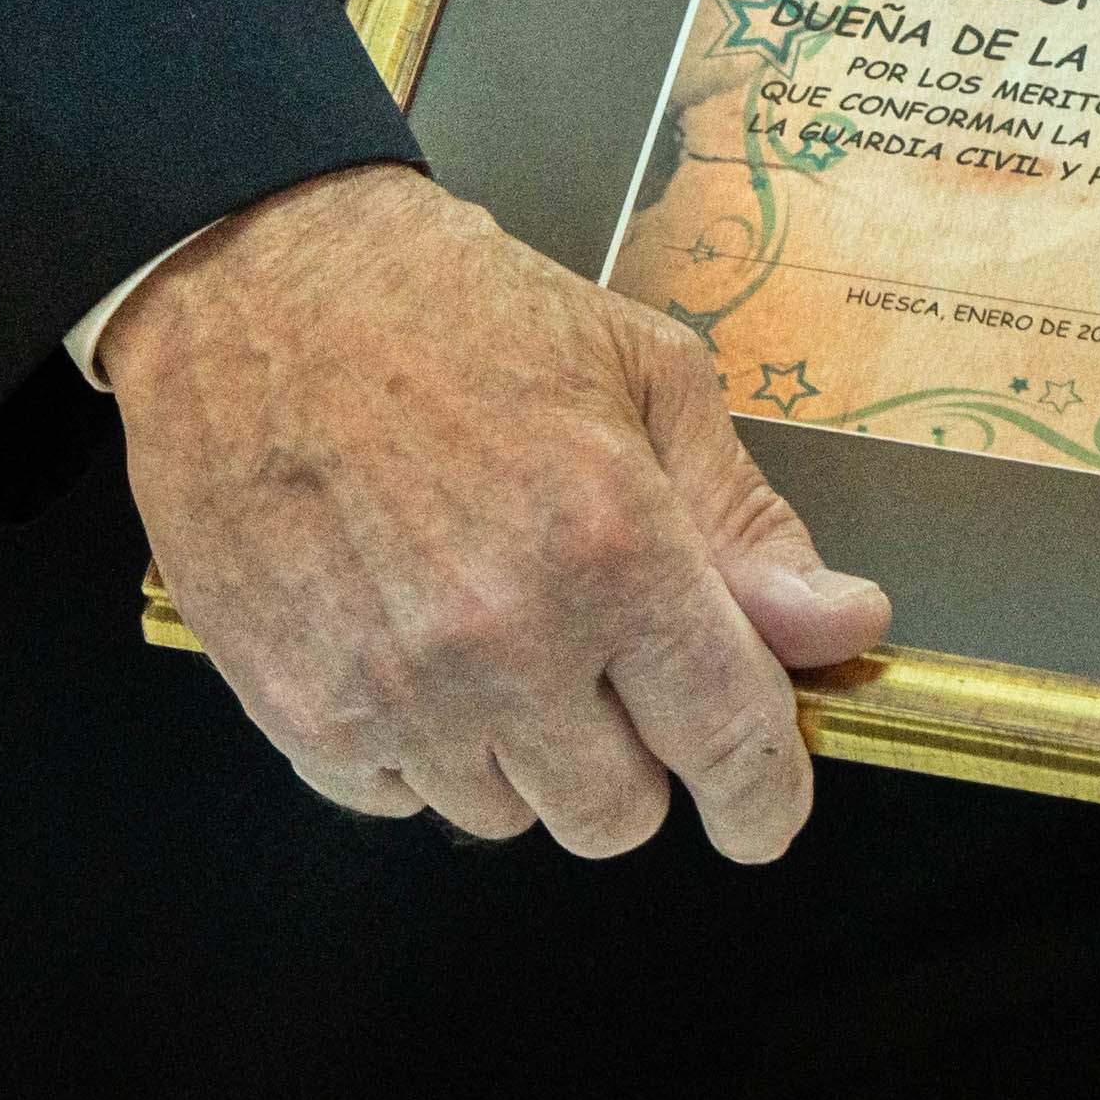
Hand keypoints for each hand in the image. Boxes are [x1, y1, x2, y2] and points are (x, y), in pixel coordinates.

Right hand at [106, 162, 884, 862]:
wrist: (257, 283)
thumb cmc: (454, 310)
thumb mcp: (641, 372)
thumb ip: (744, 521)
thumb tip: (842, 625)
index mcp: (611, 548)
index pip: (727, 744)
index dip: (765, 796)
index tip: (766, 805)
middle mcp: (505, 640)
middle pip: (616, 815)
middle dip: (634, 756)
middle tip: (602, 663)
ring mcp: (392, 688)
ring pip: (506, 816)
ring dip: (520, 752)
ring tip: (488, 625)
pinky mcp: (296, 709)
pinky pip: (397, 801)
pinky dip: (418, 749)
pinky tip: (407, 642)